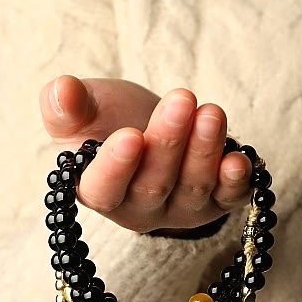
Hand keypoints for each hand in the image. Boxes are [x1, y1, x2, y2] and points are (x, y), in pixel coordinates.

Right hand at [39, 75, 253, 233]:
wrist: (156, 126)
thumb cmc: (113, 121)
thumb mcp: (85, 109)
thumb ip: (66, 106)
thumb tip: (62, 91)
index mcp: (99, 191)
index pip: (103, 190)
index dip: (116, 168)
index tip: (130, 136)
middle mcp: (140, 209)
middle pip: (153, 186)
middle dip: (168, 143)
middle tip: (180, 101)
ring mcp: (179, 209)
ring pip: (192, 188)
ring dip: (204, 152)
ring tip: (211, 113)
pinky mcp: (215, 203)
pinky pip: (228, 199)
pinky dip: (236, 182)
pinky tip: (239, 160)